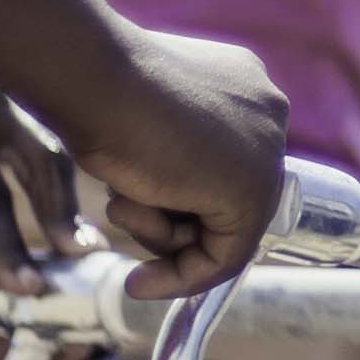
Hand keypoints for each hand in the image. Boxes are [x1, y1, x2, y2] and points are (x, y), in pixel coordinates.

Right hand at [57, 23, 285, 294]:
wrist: (92, 76)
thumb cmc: (97, 89)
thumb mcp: (135, 116)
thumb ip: (163, 145)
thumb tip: (159, 193)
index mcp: (240, 83)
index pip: (222, 162)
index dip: (177, 199)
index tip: (137, 213)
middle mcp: (266, 111)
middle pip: (223, 197)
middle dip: (168, 223)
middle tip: (123, 219)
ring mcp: (266, 151)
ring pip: (221, 227)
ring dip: (159, 233)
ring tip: (120, 201)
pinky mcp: (253, 192)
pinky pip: (226, 257)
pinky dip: (182, 278)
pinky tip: (138, 283)